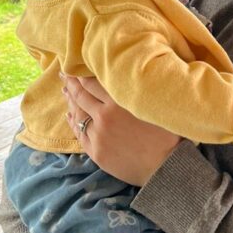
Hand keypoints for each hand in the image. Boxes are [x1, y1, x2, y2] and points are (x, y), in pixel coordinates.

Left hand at [65, 75, 181, 185]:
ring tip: (65, 91)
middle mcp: (104, 116)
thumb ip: (135, 89)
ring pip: (78, 114)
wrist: (166, 166)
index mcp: (118, 101)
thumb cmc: (167, 133)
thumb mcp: (151, 103)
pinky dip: (74, 122)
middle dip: (72, 84)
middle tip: (65, 74)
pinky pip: (80, 134)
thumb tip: (123, 74)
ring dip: (71, 102)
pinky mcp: (96, 152)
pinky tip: (70, 115)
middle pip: (82, 96)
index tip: (76, 66)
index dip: (82, 74)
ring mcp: (98, 135)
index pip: (93, 82)